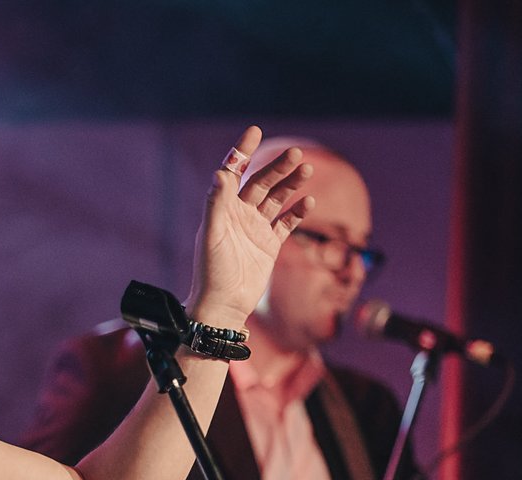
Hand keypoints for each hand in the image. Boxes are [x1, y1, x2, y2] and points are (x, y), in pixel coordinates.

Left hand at [186, 126, 314, 327]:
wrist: (223, 305)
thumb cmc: (212, 271)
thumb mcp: (213, 235)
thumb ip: (217, 204)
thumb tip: (221, 173)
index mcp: (222, 209)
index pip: (233, 173)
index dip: (242, 152)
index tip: (255, 131)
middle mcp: (239, 215)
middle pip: (261, 183)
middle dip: (278, 167)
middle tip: (296, 154)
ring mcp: (255, 229)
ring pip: (276, 199)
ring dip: (291, 184)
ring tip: (307, 170)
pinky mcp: (269, 245)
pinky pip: (286, 223)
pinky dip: (297, 212)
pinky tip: (309, 202)